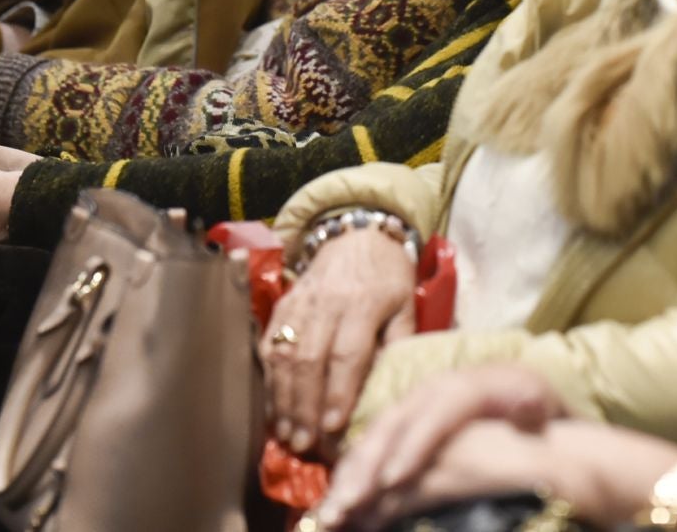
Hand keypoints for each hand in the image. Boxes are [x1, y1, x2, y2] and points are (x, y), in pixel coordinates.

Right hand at [260, 226, 417, 455]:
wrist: (356, 234)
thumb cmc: (387, 275)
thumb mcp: (407, 304)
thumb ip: (399, 343)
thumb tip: (388, 388)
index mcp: (363, 303)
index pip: (347, 353)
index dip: (338, 392)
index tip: (333, 426)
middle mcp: (326, 304)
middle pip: (310, 359)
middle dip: (304, 406)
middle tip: (304, 442)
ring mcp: (300, 304)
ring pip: (284, 355)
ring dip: (283, 399)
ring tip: (286, 434)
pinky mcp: (282, 305)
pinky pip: (269, 345)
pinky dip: (268, 380)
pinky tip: (272, 408)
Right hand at [320, 365, 568, 527]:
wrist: (524, 402)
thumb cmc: (533, 413)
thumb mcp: (539, 405)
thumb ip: (532, 406)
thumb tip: (529, 407)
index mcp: (468, 383)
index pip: (437, 411)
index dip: (413, 444)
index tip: (394, 480)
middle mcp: (432, 391)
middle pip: (394, 424)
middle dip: (366, 466)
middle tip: (345, 505)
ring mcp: (412, 408)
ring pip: (374, 438)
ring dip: (349, 476)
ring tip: (331, 513)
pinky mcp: (402, 427)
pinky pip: (370, 450)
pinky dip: (351, 477)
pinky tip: (336, 507)